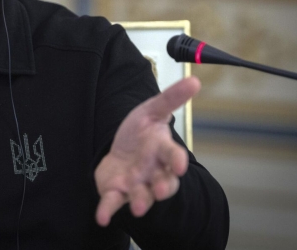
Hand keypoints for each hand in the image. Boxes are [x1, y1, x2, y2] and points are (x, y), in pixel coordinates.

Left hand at [94, 77, 199, 226]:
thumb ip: (171, 98)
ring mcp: (136, 185)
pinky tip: (102, 218)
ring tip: (137, 207)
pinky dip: (107, 211)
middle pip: (163, 183)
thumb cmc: (140, 133)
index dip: (176, 160)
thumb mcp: (152, 110)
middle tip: (161, 189)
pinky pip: (113, 203)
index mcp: (162, 151)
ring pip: (143, 197)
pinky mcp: (117, 193)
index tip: (178, 165)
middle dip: (163, 186)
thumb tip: (194, 80)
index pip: (173, 156)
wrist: (122, 152)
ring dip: (141, 202)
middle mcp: (153, 172)